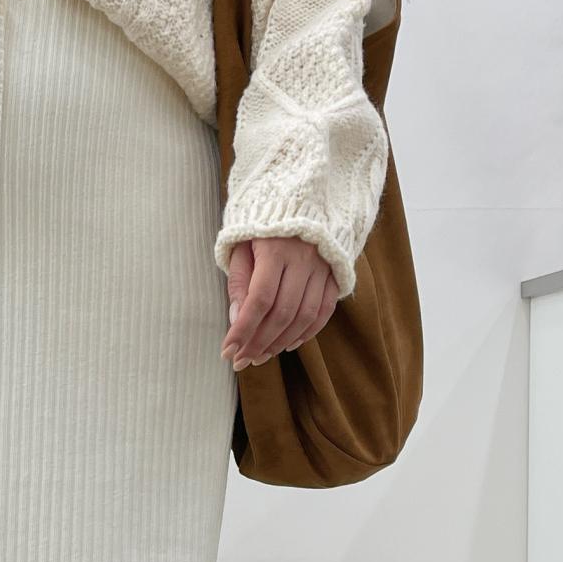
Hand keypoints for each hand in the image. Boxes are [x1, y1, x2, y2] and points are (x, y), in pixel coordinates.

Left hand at [220, 236, 337, 370]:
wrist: (301, 200)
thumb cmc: (262, 226)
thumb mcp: (242, 245)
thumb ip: (239, 281)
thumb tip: (236, 319)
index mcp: (275, 249)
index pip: (258, 300)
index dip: (243, 330)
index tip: (228, 351)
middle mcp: (303, 260)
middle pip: (282, 313)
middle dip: (259, 342)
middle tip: (242, 361)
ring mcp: (322, 268)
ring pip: (304, 316)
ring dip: (281, 342)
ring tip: (261, 355)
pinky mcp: (334, 274)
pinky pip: (324, 311)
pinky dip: (307, 332)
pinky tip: (289, 344)